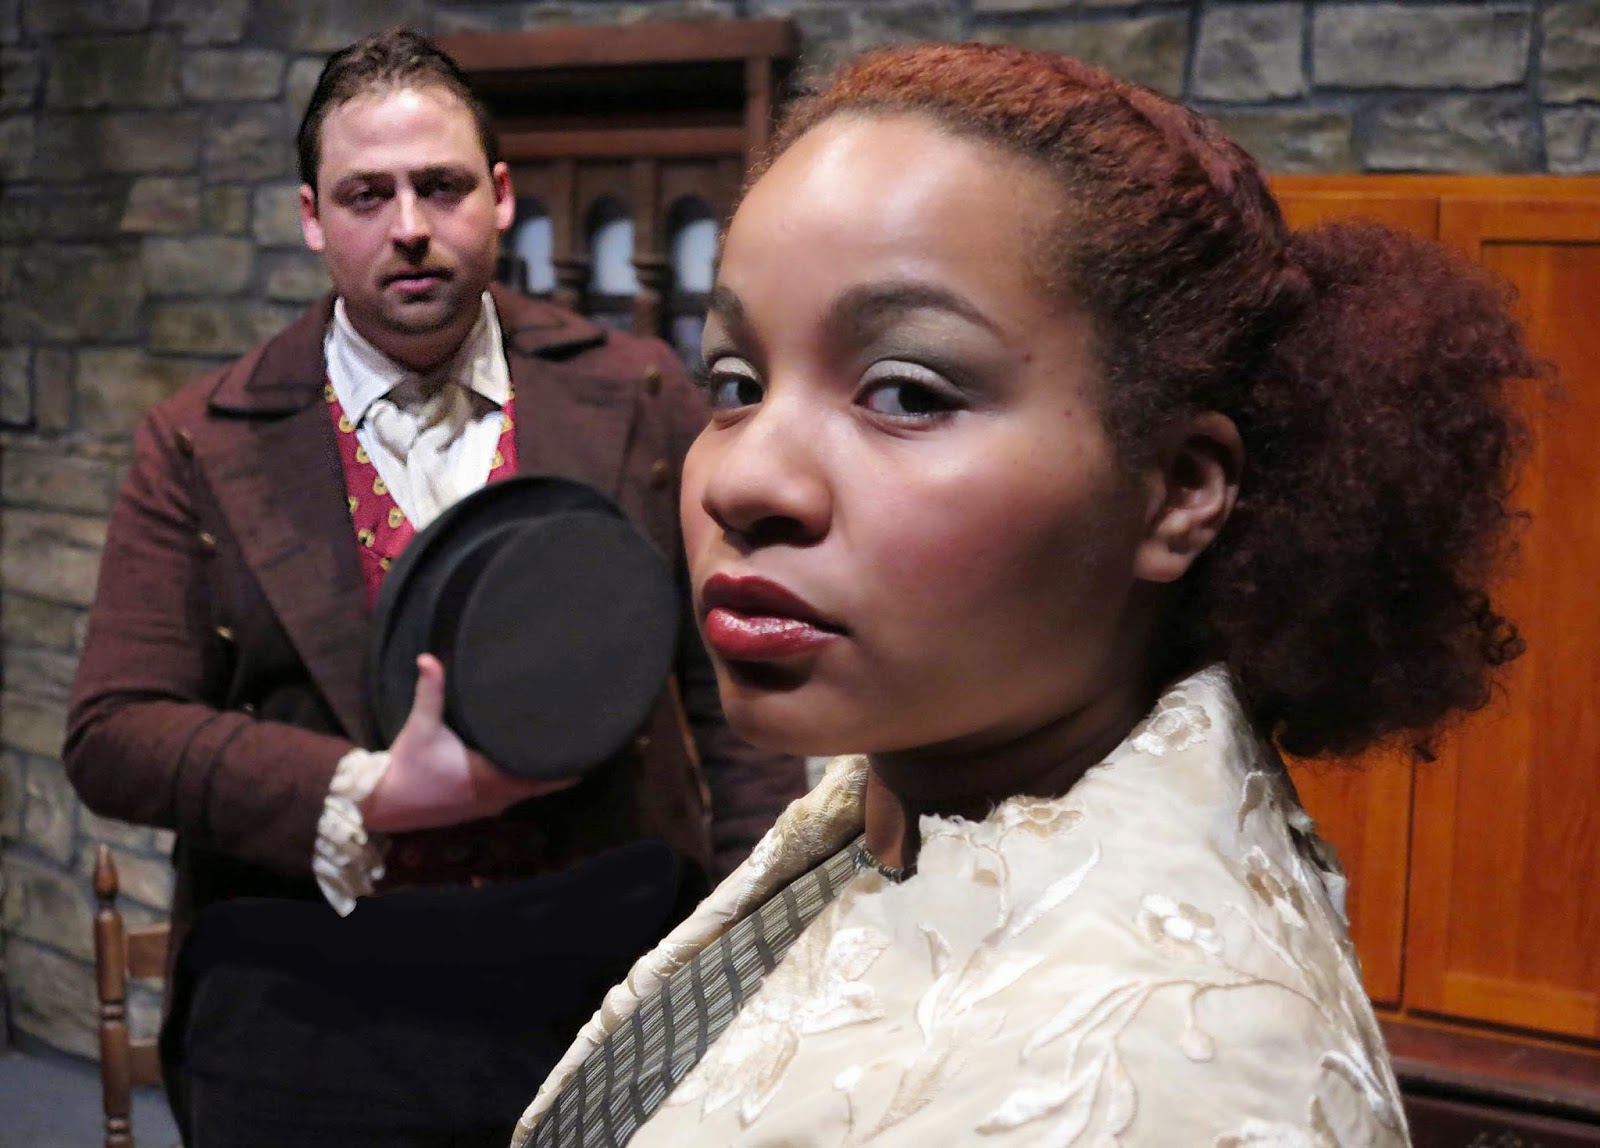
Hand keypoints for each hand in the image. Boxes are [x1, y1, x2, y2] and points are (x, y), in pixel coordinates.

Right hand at [360, 654, 577, 832]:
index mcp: (492, 778)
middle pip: (543, 783)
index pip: (543, 776)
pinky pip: (515, 796)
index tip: (588, 746)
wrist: (384, 803)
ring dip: (543, 774)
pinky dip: (526, 782)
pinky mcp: (479, 810)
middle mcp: (497, 797)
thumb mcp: (421, 725)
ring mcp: (490, 807)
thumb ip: (431, 692)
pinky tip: (531, 765)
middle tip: (582, 740)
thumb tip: (428, 657)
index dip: (567, 763)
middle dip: (560, 764)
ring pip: (529, 791)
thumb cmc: (407, 764)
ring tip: (564, 750)